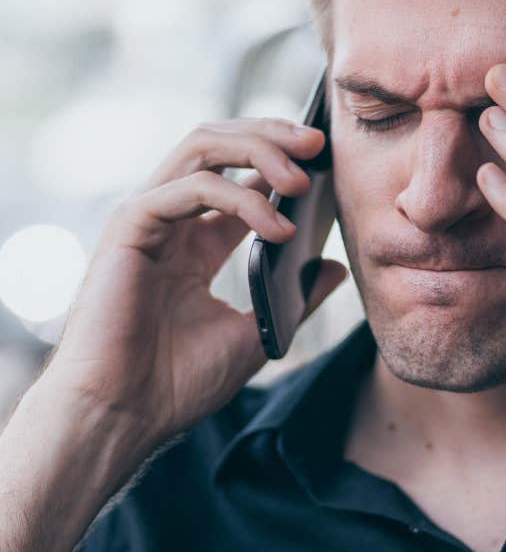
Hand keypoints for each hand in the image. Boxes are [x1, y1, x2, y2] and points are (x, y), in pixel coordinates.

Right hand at [48, 118, 346, 445]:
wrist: (126, 416)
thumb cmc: (178, 383)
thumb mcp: (258, 331)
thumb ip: (295, 295)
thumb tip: (334, 265)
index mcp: (196, 243)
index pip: (240, 176)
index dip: (282, 160)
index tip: (327, 160)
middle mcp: (171, 222)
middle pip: (220, 146)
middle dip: (271, 135)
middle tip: (317, 144)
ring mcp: (149, 219)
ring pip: (202, 148)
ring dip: (259, 152)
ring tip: (302, 179)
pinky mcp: (130, 227)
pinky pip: (189, 187)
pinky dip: (239, 199)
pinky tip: (276, 228)